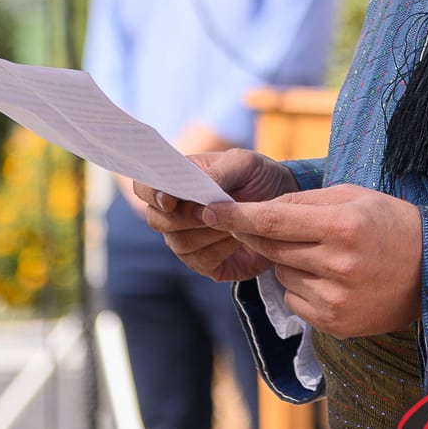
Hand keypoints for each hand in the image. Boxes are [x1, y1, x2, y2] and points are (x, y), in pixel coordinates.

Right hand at [135, 149, 297, 281]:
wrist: (283, 205)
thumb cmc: (257, 177)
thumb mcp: (245, 164)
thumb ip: (220, 172)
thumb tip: (199, 188)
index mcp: (176, 182)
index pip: (144, 187)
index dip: (150, 193)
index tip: (169, 198)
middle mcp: (174, 214)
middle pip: (157, 220)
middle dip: (187, 216)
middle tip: (214, 209)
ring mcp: (186, 241)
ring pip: (182, 242)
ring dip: (212, 230)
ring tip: (237, 218)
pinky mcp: (206, 264)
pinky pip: (203, 261)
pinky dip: (224, 247)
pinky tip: (240, 235)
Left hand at [197, 182, 422, 338]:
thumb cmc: (392, 224)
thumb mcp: (355, 197)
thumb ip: (307, 203)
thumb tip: (263, 211)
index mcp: (344, 225)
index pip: (274, 220)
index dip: (238, 215)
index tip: (210, 209)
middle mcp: (338, 264)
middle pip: (273, 248)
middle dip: (257, 235)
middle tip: (253, 224)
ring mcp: (337, 299)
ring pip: (282, 274)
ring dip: (287, 261)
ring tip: (321, 253)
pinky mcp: (336, 323)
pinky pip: (296, 301)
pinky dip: (301, 286)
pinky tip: (329, 277)